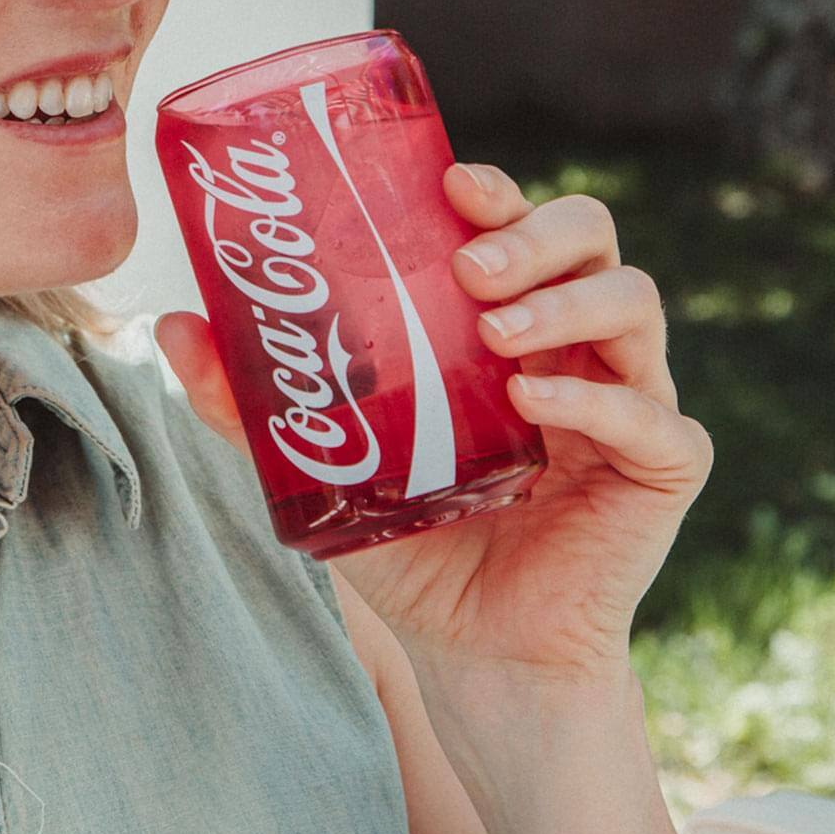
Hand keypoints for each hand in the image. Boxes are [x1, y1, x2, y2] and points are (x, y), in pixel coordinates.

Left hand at [154, 162, 714, 685]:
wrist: (472, 650)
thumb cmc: (409, 539)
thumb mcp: (320, 466)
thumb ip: (250, 404)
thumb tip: (172, 326)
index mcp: (506, 316)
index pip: (517, 223)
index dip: (497, 190)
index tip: (450, 183)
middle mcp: (574, 340)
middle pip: (591, 235)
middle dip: (536, 232)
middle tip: (471, 265)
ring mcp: (627, 396)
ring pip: (635, 301)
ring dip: (566, 300)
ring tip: (495, 331)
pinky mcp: (662, 467)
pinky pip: (655, 414)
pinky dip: (598, 398)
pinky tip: (538, 398)